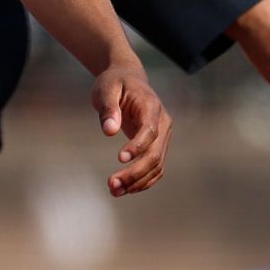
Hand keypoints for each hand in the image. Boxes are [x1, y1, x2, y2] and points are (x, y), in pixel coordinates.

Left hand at [91, 61, 171, 196]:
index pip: (150, 131)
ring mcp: (163, 136)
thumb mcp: (106, 89)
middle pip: (155, 154)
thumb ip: (109, 108)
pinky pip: (154, 168)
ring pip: (156, 166)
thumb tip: (109, 131)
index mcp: (151, 106)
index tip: (119, 158)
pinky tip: (124, 189)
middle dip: (135, 172)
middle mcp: (163, 123)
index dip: (137, 146)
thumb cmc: (115, 82)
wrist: (127, 79)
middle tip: (111, 184)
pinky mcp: (156, 146)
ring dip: (137, 182)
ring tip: (114, 191)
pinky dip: (141, 181)